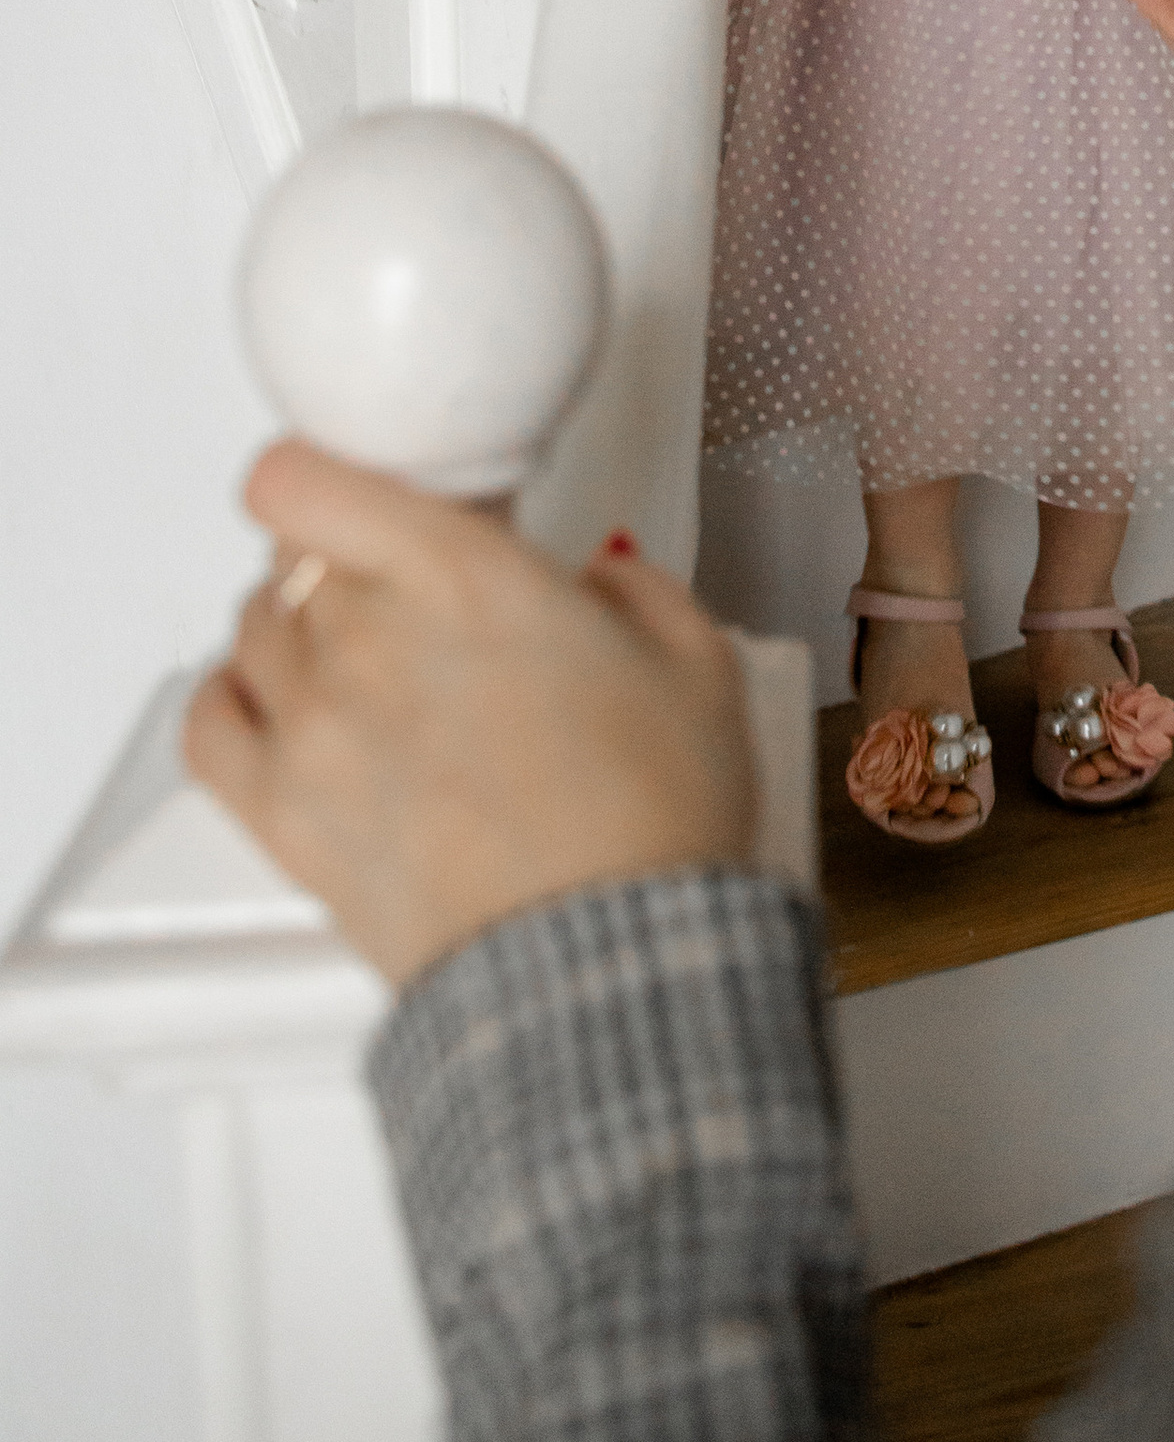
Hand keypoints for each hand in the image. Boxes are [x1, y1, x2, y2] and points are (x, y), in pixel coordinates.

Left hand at [183, 442, 753, 989]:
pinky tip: (278, 704)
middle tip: (414, 599)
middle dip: (353, 560)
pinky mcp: (282, 816)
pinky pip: (208, 721)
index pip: (309, 478)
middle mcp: (367, 637)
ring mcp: (312, 728)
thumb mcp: (697, 663)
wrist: (606, 968)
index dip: (334, 473)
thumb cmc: (651, 824)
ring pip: (253, 627)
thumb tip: (594, 579)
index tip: (377, 493)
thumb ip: (632, 587)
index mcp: (464, 577)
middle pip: (297, 555)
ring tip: (365, 662)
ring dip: (300, 626)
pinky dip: (233, 697)